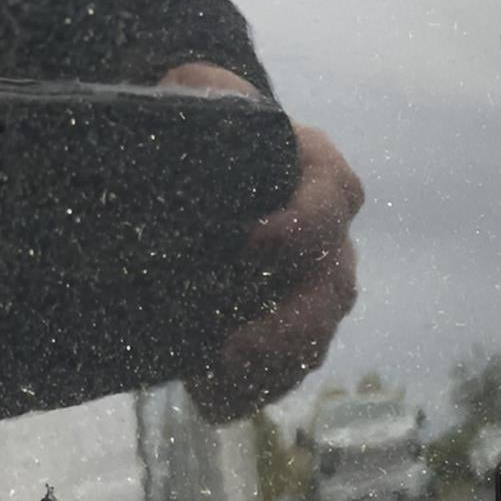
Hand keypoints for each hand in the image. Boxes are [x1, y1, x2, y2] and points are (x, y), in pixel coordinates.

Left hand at [158, 63, 362, 421]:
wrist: (210, 167)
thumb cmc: (209, 128)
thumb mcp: (203, 98)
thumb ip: (200, 99)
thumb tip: (166, 125)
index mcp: (321, 175)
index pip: (331, 201)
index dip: (300, 226)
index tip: (251, 242)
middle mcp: (334, 238)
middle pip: (332, 289)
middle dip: (288, 327)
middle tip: (234, 350)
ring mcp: (318, 288)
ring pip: (317, 337)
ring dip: (271, 370)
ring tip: (216, 386)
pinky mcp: (293, 327)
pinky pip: (290, 368)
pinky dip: (254, 390)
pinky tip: (212, 401)